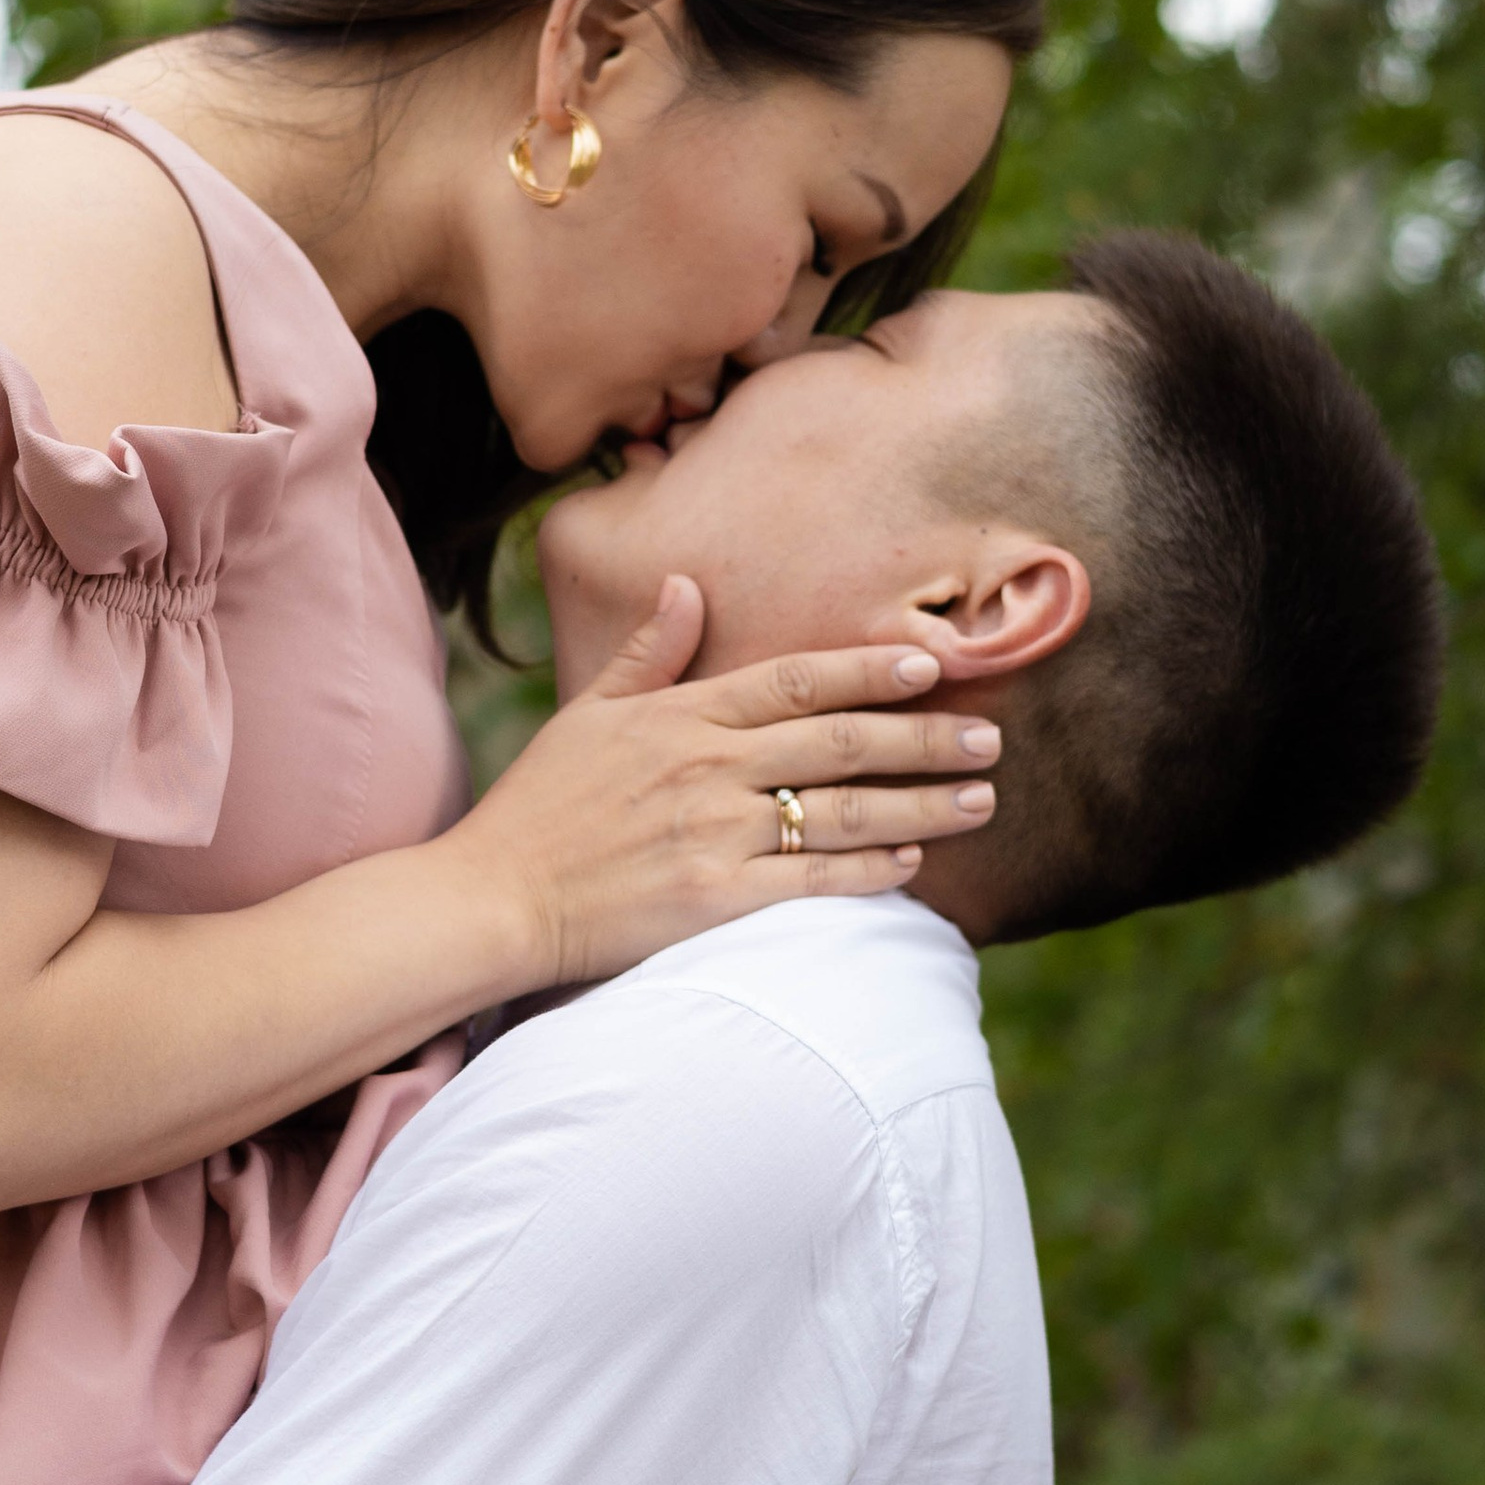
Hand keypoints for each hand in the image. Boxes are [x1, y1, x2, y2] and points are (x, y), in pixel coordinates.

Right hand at [449, 578, 1001, 989]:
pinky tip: (912, 864)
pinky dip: (867, 871)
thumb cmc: (539, 807)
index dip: (871, 670)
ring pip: (841, 812)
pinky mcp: (714, 900)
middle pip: (840, 743)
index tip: (933, 665)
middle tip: (990, 737)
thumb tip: (685, 584)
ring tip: (979, 801)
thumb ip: (647, 654)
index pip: (797, 681)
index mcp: (683, 715)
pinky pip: (809, 881)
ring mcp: (715, 834)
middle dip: (924, 738)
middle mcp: (708, 767)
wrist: (494, 896)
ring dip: (920, 805)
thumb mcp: (587, 713)